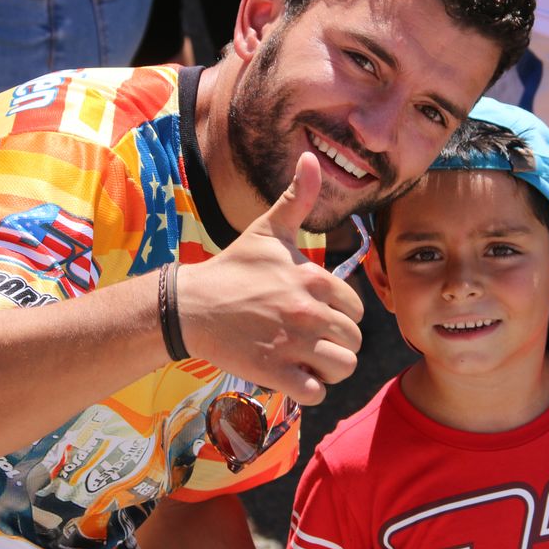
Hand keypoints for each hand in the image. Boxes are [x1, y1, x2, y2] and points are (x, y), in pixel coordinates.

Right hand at [180, 153, 363, 404]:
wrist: (191, 306)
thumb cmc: (234, 268)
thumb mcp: (269, 230)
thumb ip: (297, 198)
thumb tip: (311, 156)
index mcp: (315, 278)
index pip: (357, 309)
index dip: (341, 315)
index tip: (317, 314)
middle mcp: (309, 311)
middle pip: (354, 341)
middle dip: (337, 343)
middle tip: (311, 340)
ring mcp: (294, 344)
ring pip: (343, 367)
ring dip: (328, 369)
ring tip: (307, 360)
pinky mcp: (276, 372)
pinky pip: (317, 392)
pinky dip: (310, 389)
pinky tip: (294, 375)